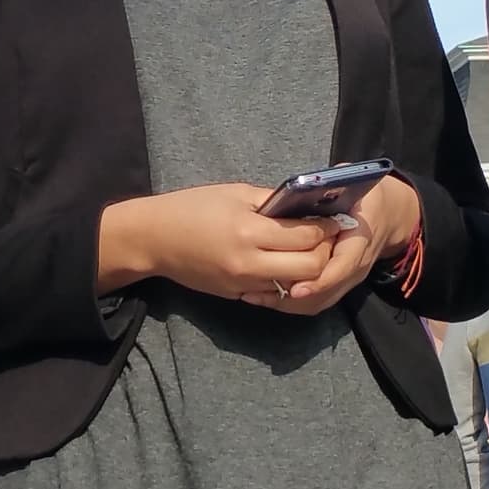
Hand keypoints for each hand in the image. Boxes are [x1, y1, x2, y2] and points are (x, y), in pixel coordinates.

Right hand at [96, 183, 345, 306]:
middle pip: (310, 268)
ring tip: (309, 251)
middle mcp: (249, 263)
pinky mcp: (236, 295)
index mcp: (250, 231)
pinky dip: (285, 281)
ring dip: (308, 270)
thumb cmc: (191, 208)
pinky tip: (285, 265)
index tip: (335, 218)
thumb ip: (273, 201)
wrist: (154, 239)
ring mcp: (243, 284)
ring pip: (295, 285)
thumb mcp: (235, 193)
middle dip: (325, 252)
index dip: (327, 228)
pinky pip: (273, 292)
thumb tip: (307, 205)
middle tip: (327, 238)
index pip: (307, 236)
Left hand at [272, 175, 422, 314]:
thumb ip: (329, 188)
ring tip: (255, 295)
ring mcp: (349, 278)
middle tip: (259, 292)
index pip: (343, 267)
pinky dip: (290, 302)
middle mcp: (357, 264)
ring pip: (319, 302)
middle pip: (326, 293)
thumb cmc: (364, 197)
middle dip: (292, 298)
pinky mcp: (340, 284)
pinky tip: (265, 294)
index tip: (294, 288)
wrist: (390, 214)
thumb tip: (302, 188)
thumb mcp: (352, 185)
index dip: (319, 280)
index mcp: (362, 236)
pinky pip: (316, 301)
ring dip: (287, 303)